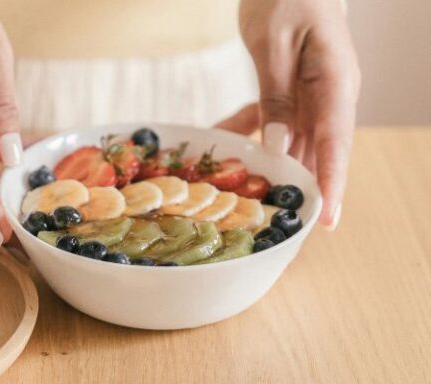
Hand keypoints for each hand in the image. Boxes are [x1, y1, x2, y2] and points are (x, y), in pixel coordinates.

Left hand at [218, 0, 360, 229]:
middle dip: (299, 188)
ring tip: (240, 189)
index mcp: (336, 83)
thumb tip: (278, 147)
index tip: (327, 219)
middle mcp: (329, 95)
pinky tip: (220, 138)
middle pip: (316, 151)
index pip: (335, 143)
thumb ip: (278, 97)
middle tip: (278, 223)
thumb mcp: (275, 45)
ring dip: (266, 163)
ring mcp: (312, 94)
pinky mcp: (292, 90)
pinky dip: (247, 129)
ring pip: (290, 140)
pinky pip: (271, 119)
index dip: (332, 184)